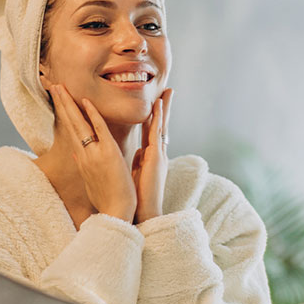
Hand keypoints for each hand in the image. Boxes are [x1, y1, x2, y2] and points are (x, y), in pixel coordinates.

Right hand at [51, 84, 136, 221]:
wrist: (116, 212)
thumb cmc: (107, 199)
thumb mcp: (91, 180)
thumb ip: (84, 163)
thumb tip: (76, 152)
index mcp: (82, 159)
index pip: (71, 131)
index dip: (64, 114)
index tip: (58, 99)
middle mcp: (84, 154)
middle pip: (70, 124)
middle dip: (61, 103)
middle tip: (53, 85)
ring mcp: (94, 154)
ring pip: (79, 124)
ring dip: (69, 104)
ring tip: (60, 87)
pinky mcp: (107, 154)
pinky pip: (99, 130)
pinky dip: (92, 115)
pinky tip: (85, 101)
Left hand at [131, 88, 172, 222]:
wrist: (143, 213)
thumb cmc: (137, 197)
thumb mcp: (135, 174)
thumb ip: (137, 161)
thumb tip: (136, 152)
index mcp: (150, 157)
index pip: (152, 132)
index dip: (154, 116)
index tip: (156, 103)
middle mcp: (157, 153)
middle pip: (161, 125)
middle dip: (164, 108)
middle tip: (168, 91)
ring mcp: (158, 155)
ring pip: (161, 126)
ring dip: (164, 108)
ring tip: (166, 92)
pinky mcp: (156, 157)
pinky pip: (157, 133)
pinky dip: (158, 118)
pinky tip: (158, 106)